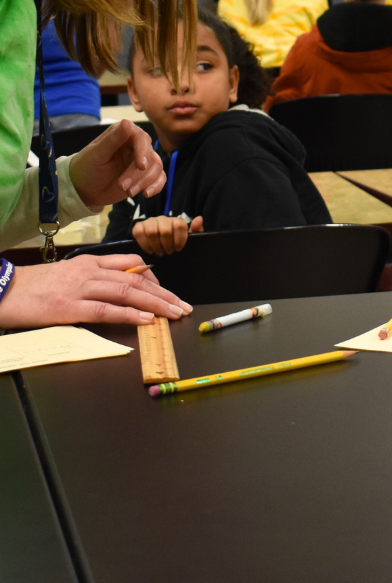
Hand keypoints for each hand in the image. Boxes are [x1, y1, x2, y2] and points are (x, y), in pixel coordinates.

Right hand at [0, 254, 191, 329]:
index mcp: (90, 262)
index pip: (132, 264)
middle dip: (164, 294)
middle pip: (137, 279)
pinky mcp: (68, 307)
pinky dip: (128, 314)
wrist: (4, 289)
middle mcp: (90, 271)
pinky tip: (145, 320)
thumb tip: (122, 289)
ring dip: (155, 304)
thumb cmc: (35, 286)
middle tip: (183, 306)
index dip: (155, 278)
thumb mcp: (69, 274)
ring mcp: (80, 288)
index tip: (167, 292)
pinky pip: (105, 310)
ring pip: (127, 292)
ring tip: (173, 313)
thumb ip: (95, 278)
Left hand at [68, 120, 165, 206]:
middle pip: (150, 156)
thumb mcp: (96, 154)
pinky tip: (146, 193)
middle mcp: (135, 146)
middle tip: (123, 186)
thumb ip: (112, 139)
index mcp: (123, 135)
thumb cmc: (85, 168)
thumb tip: (127, 122)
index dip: (143, 152)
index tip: (140, 166)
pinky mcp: (144, 175)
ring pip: (156, 168)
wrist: (84, 190)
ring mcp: (140, 161)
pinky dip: (156, 186)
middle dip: (138, 174)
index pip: (141, 138)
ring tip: (127, 191)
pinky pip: (159, 178)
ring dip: (143, 182)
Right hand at [133, 215, 202, 255]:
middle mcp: (163, 218)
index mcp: (176, 221)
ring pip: (152, 232)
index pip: (179, 226)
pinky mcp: (138, 226)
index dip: (179, 240)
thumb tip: (199, 219)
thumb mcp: (188, 239)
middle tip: (168, 252)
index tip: (178, 249)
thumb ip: (196, 230)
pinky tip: (150, 250)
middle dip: (167, 245)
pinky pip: (139, 233)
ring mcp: (150, 221)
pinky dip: (145, 244)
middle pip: (165, 230)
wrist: (158, 244)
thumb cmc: (175, 242)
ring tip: (160, 252)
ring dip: (156, 246)